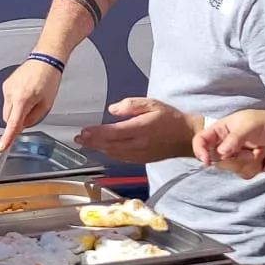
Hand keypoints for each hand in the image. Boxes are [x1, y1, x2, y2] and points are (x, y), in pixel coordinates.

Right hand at [0, 59, 61, 150]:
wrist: (45, 60)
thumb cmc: (49, 78)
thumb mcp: (46, 104)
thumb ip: (33, 118)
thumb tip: (23, 125)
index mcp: (22, 100)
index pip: (13, 124)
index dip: (7, 138)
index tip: (1, 148)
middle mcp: (11, 94)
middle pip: (8, 118)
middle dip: (17, 121)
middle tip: (31, 113)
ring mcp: (7, 88)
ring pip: (7, 110)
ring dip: (17, 111)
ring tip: (31, 99)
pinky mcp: (6, 85)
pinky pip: (7, 100)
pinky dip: (15, 102)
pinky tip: (26, 94)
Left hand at [75, 96, 197, 162]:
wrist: (186, 137)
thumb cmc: (170, 118)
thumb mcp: (152, 104)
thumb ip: (131, 105)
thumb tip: (112, 110)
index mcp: (142, 128)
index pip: (114, 133)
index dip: (97, 133)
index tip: (84, 131)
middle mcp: (139, 144)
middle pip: (110, 145)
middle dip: (92, 142)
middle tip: (78, 138)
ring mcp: (140, 154)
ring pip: (114, 153)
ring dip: (98, 148)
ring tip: (85, 143)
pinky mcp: (142, 160)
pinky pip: (121, 157)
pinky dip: (109, 153)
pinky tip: (102, 148)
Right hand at [194, 110, 264, 178]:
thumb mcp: (249, 125)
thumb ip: (233, 138)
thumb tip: (220, 154)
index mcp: (222, 129)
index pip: (201, 140)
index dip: (200, 151)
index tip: (206, 161)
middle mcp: (226, 143)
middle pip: (216, 159)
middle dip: (232, 157)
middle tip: (245, 150)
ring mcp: (237, 155)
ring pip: (230, 168)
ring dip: (246, 161)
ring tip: (258, 150)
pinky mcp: (248, 166)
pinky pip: (243, 174)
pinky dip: (254, 167)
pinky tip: (262, 156)